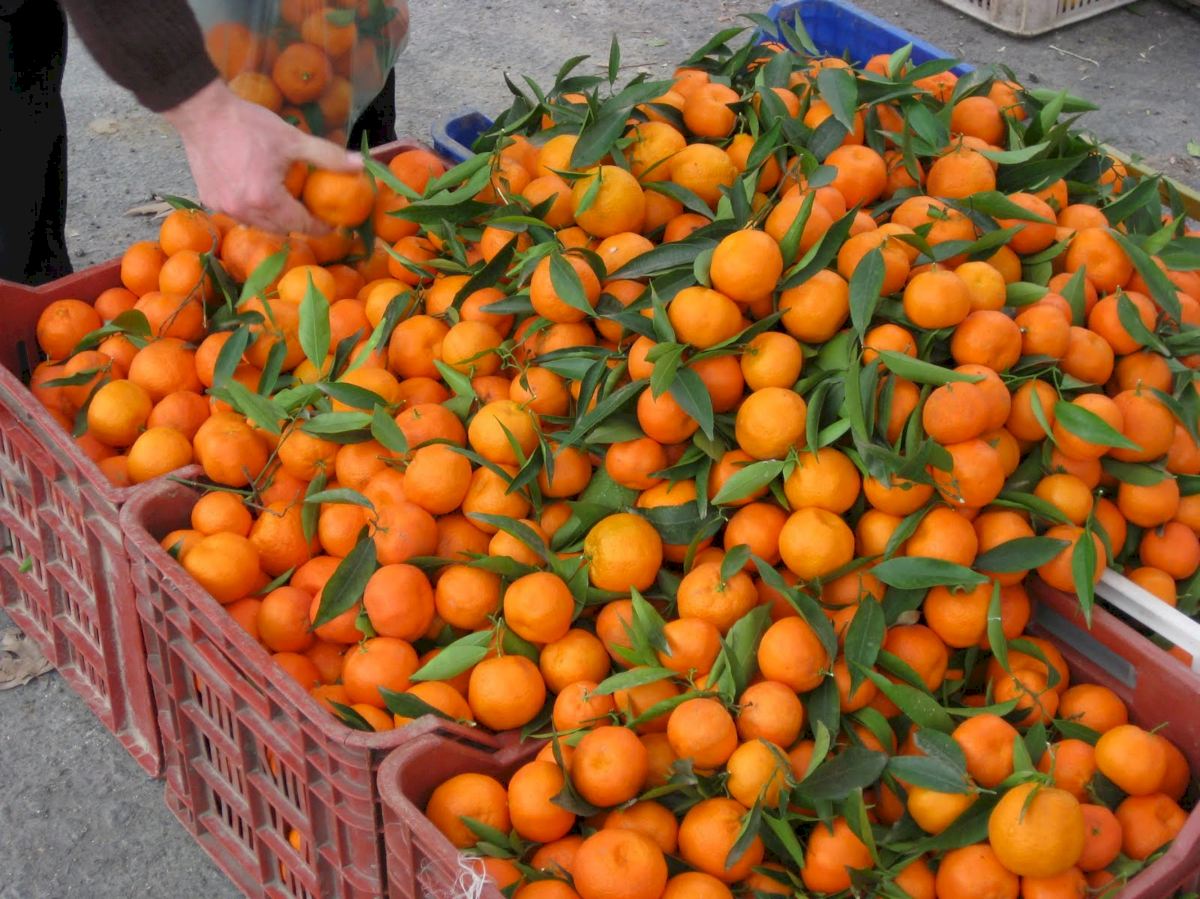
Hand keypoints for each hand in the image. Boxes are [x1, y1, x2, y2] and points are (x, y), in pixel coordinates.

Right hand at [162, 79, 360, 234]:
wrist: (202, 111)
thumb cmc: (249, 124)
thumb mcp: (293, 139)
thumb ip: (328, 155)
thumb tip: (361, 164)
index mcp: (266, 199)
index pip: (302, 225)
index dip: (321, 226)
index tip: (333, 223)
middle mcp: (243, 211)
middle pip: (281, 229)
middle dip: (299, 224)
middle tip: (313, 211)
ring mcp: (223, 207)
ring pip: (259, 225)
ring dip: (276, 218)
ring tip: (288, 203)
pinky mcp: (209, 199)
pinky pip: (239, 213)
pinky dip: (254, 209)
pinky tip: (261, 194)